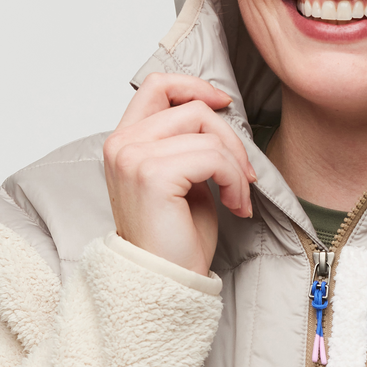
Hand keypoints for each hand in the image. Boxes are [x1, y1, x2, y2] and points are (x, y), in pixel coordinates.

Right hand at [103, 73, 255, 275]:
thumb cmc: (176, 236)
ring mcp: (133, 157)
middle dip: (231, 138)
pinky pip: (214, 157)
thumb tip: (218, 110)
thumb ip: (187, 141)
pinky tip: (235, 205)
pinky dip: (235, 180)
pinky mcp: (152, 175)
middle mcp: (121, 144)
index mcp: (124, 141)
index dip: (195, 86)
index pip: (157, 85)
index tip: (224, 105)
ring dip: (236, 164)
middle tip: (245, 175)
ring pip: (207, 130)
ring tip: (238, 196)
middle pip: (193, 107)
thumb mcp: (182, 176)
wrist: (165, 281)